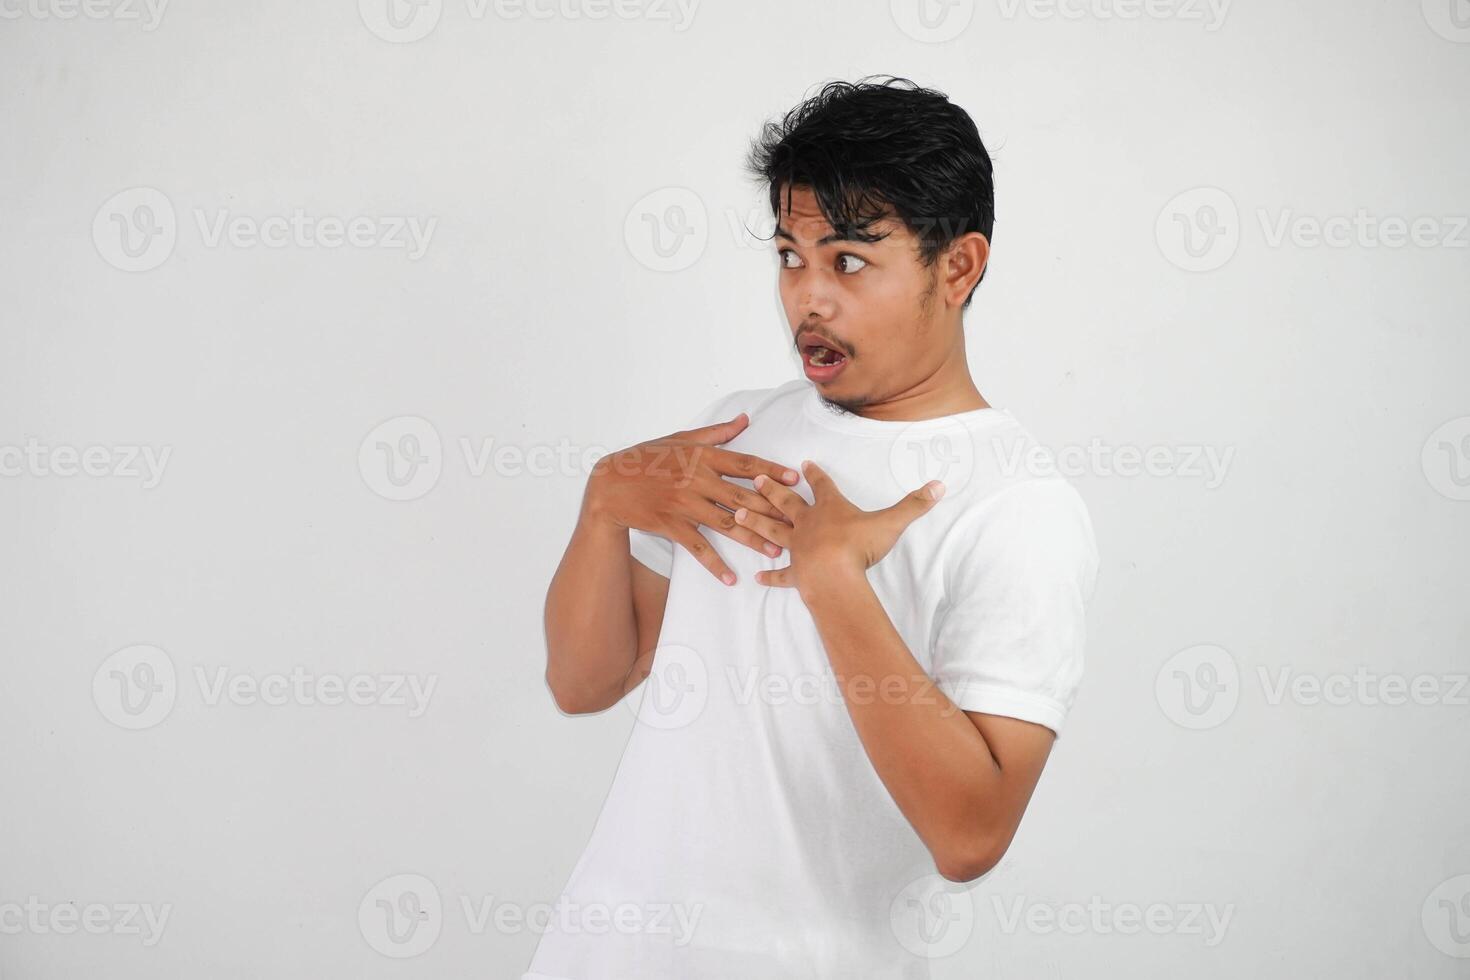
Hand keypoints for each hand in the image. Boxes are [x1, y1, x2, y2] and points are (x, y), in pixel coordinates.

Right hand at [585, 413, 800, 584]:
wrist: (610, 484)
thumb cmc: (647, 459)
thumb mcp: (681, 439)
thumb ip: (716, 433)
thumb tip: (744, 420)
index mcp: (702, 456)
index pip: (745, 464)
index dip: (772, 471)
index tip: (794, 480)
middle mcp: (697, 479)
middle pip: (743, 497)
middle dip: (772, 511)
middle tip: (796, 524)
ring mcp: (685, 504)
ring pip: (727, 523)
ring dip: (753, 539)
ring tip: (775, 552)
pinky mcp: (672, 525)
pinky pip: (698, 547)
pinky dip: (715, 564)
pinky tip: (731, 578)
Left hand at [734, 459, 944, 595]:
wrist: (835, 575)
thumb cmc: (859, 545)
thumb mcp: (892, 522)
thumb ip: (914, 504)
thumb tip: (940, 485)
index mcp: (830, 508)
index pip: (822, 485)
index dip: (815, 474)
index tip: (805, 463)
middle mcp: (808, 524)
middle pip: (786, 502)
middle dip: (772, 490)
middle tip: (756, 479)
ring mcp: (798, 548)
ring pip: (772, 530)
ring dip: (755, 522)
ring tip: (736, 514)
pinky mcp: (795, 573)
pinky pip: (780, 574)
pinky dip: (770, 575)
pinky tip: (757, 577)